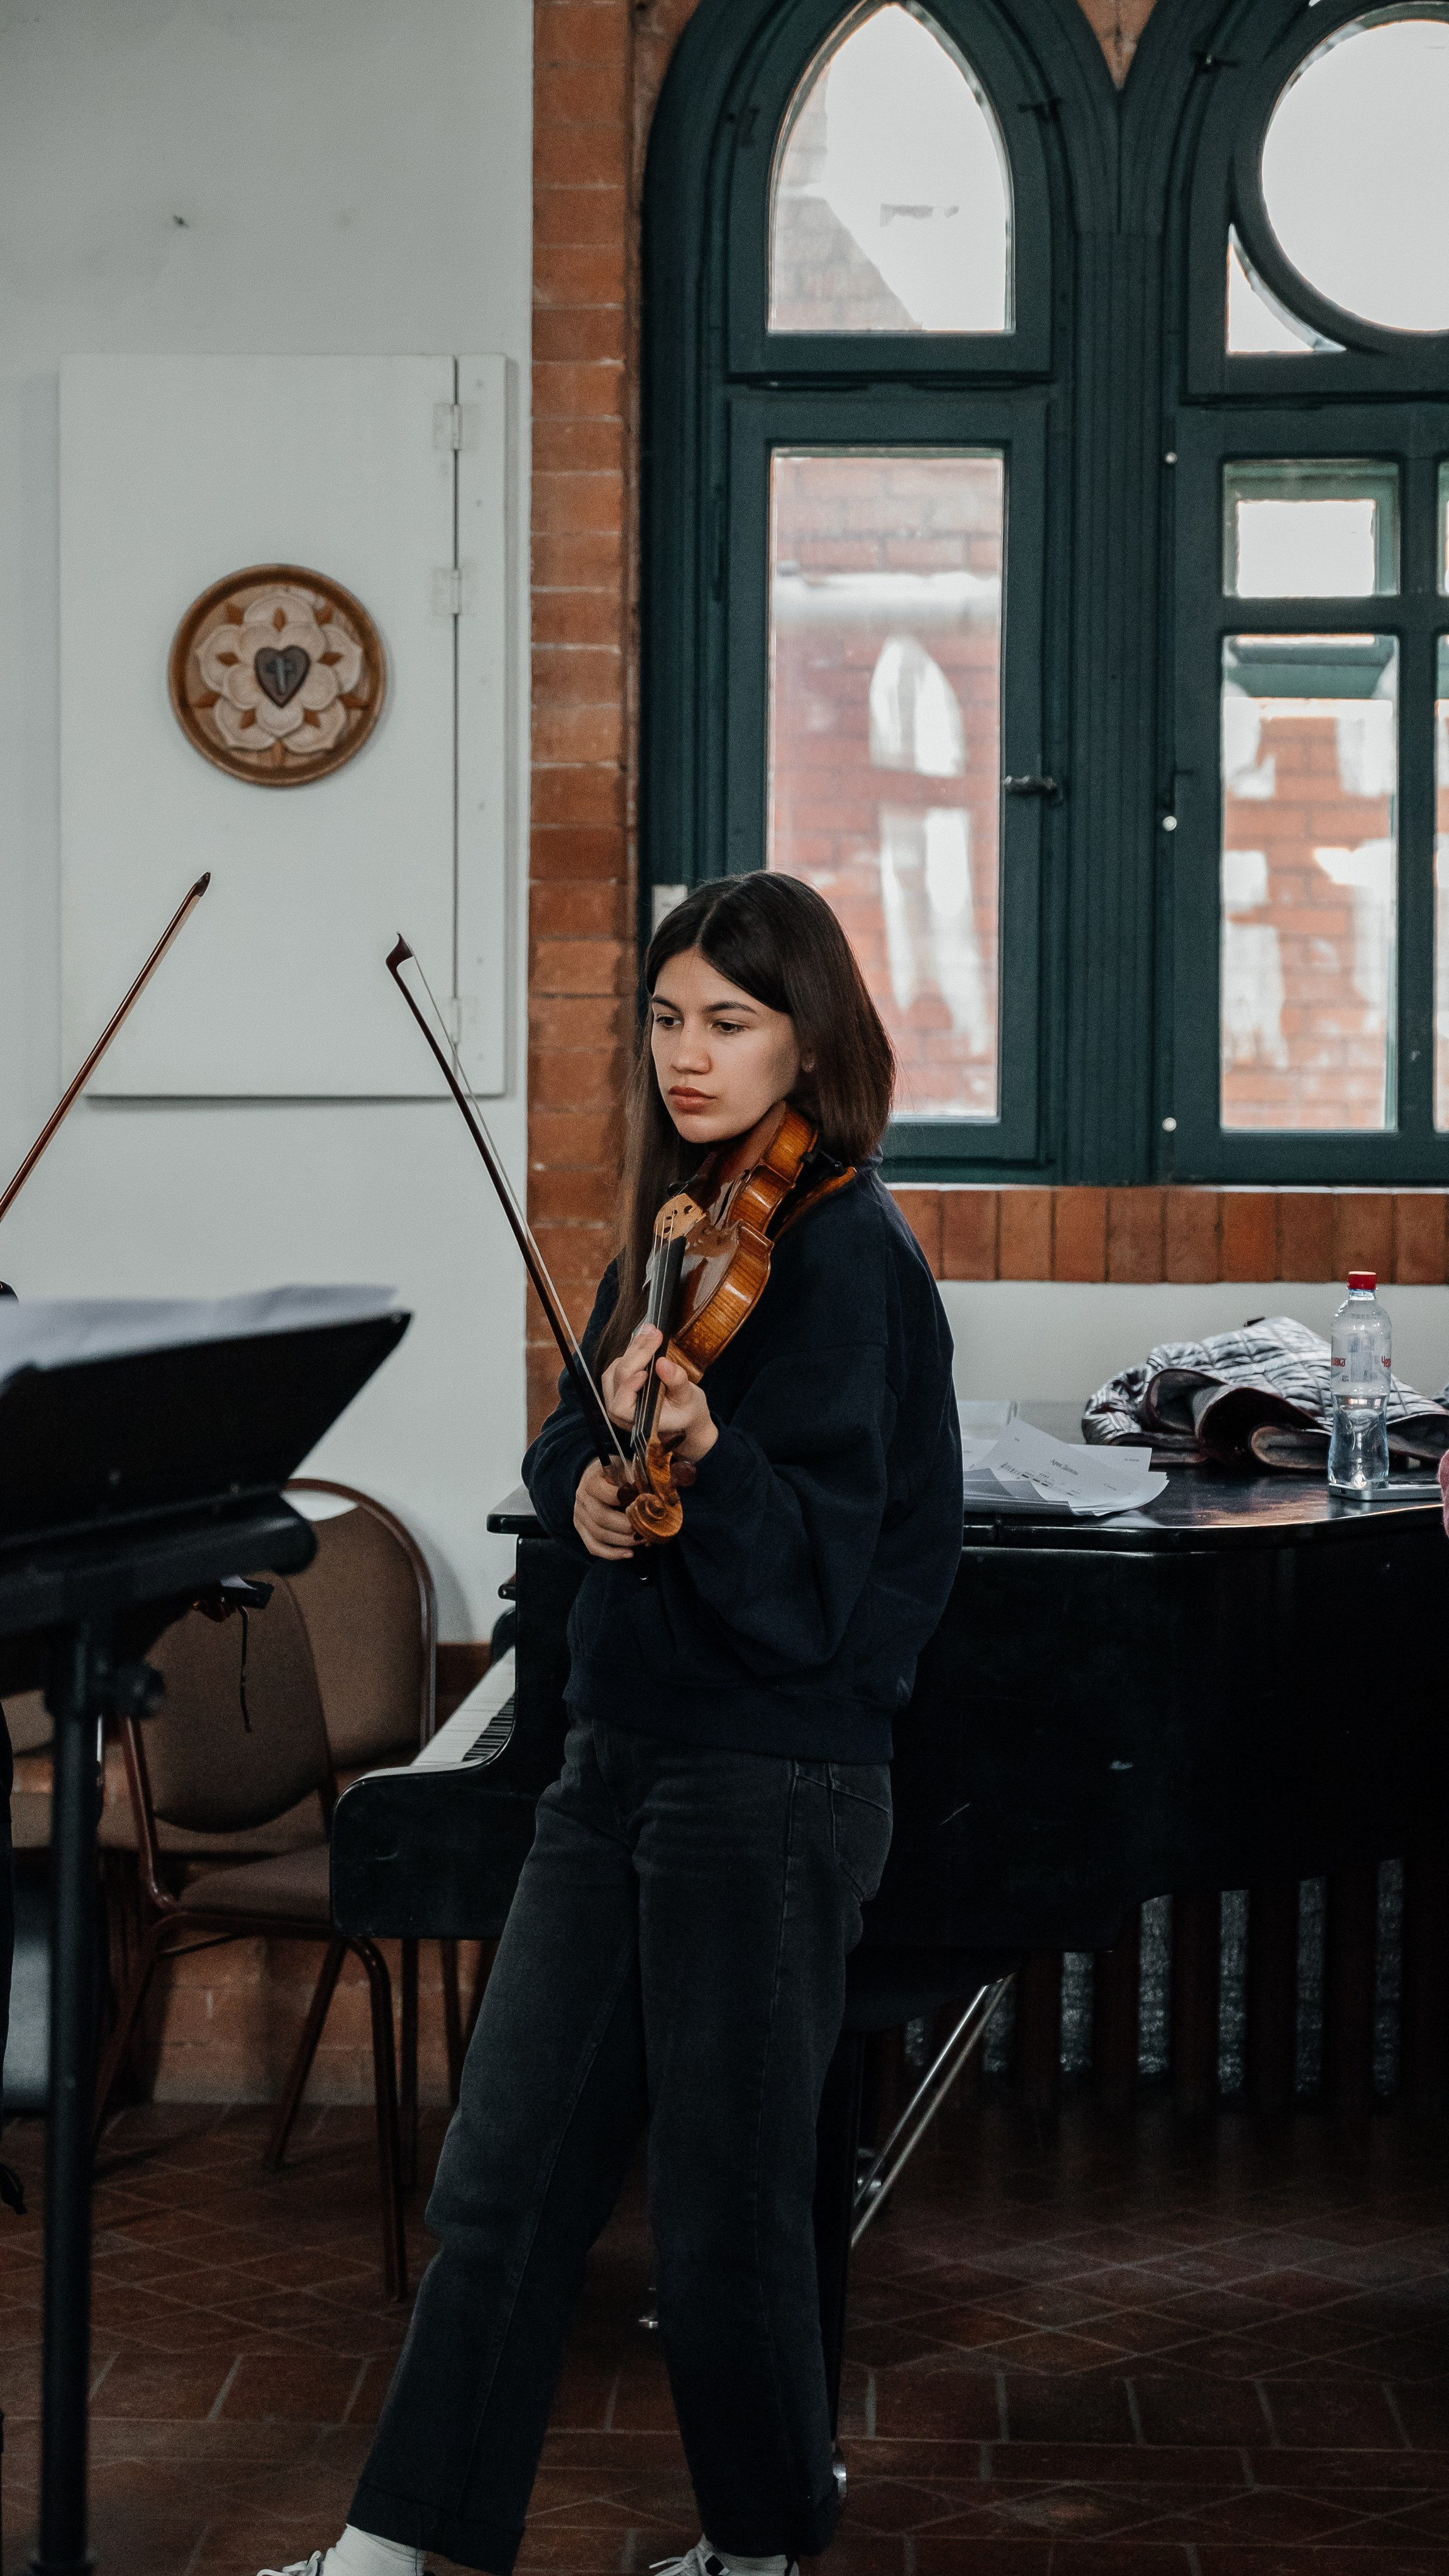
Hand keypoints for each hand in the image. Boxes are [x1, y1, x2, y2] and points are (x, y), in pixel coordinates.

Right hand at [574, 1459, 638, 1559]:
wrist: (596, 1475)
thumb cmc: (617, 1472)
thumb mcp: (627, 1468)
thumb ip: (638, 1481)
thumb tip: (657, 1501)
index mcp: (592, 1480)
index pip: (606, 1494)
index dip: (624, 1502)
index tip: (642, 1505)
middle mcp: (582, 1498)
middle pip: (602, 1518)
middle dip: (627, 1527)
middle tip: (646, 1529)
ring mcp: (579, 1515)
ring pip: (599, 1535)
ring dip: (624, 1541)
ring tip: (643, 1540)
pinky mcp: (581, 1529)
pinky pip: (593, 1546)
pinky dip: (611, 1554)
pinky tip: (629, 1554)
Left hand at [601, 1325, 717, 1466]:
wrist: (684, 1415)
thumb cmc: (687, 1411)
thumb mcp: (690, 1399)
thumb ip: (677, 1383)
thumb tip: (663, 1363)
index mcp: (636, 1422)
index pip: (621, 1405)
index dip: (630, 1384)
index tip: (647, 1369)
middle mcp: (620, 1412)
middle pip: (619, 1378)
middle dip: (638, 1353)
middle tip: (655, 1333)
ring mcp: (616, 1396)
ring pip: (616, 1368)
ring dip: (634, 1350)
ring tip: (651, 1333)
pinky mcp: (618, 1383)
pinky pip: (619, 1364)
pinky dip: (632, 1351)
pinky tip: (646, 1341)